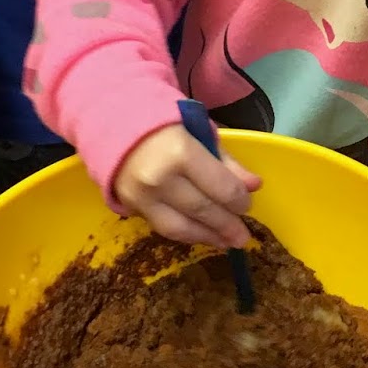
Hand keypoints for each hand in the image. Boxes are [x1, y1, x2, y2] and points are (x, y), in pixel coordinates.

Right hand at [114, 123, 261, 246]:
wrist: (112, 124)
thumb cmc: (163, 124)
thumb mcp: (200, 132)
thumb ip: (226, 162)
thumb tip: (254, 186)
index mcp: (181, 152)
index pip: (221, 187)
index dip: (239, 201)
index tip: (247, 205)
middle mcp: (159, 179)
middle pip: (202, 210)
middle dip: (226, 226)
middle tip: (243, 237)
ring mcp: (141, 197)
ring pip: (181, 228)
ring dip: (207, 237)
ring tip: (226, 243)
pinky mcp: (129, 208)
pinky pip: (163, 228)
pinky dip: (186, 234)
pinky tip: (202, 235)